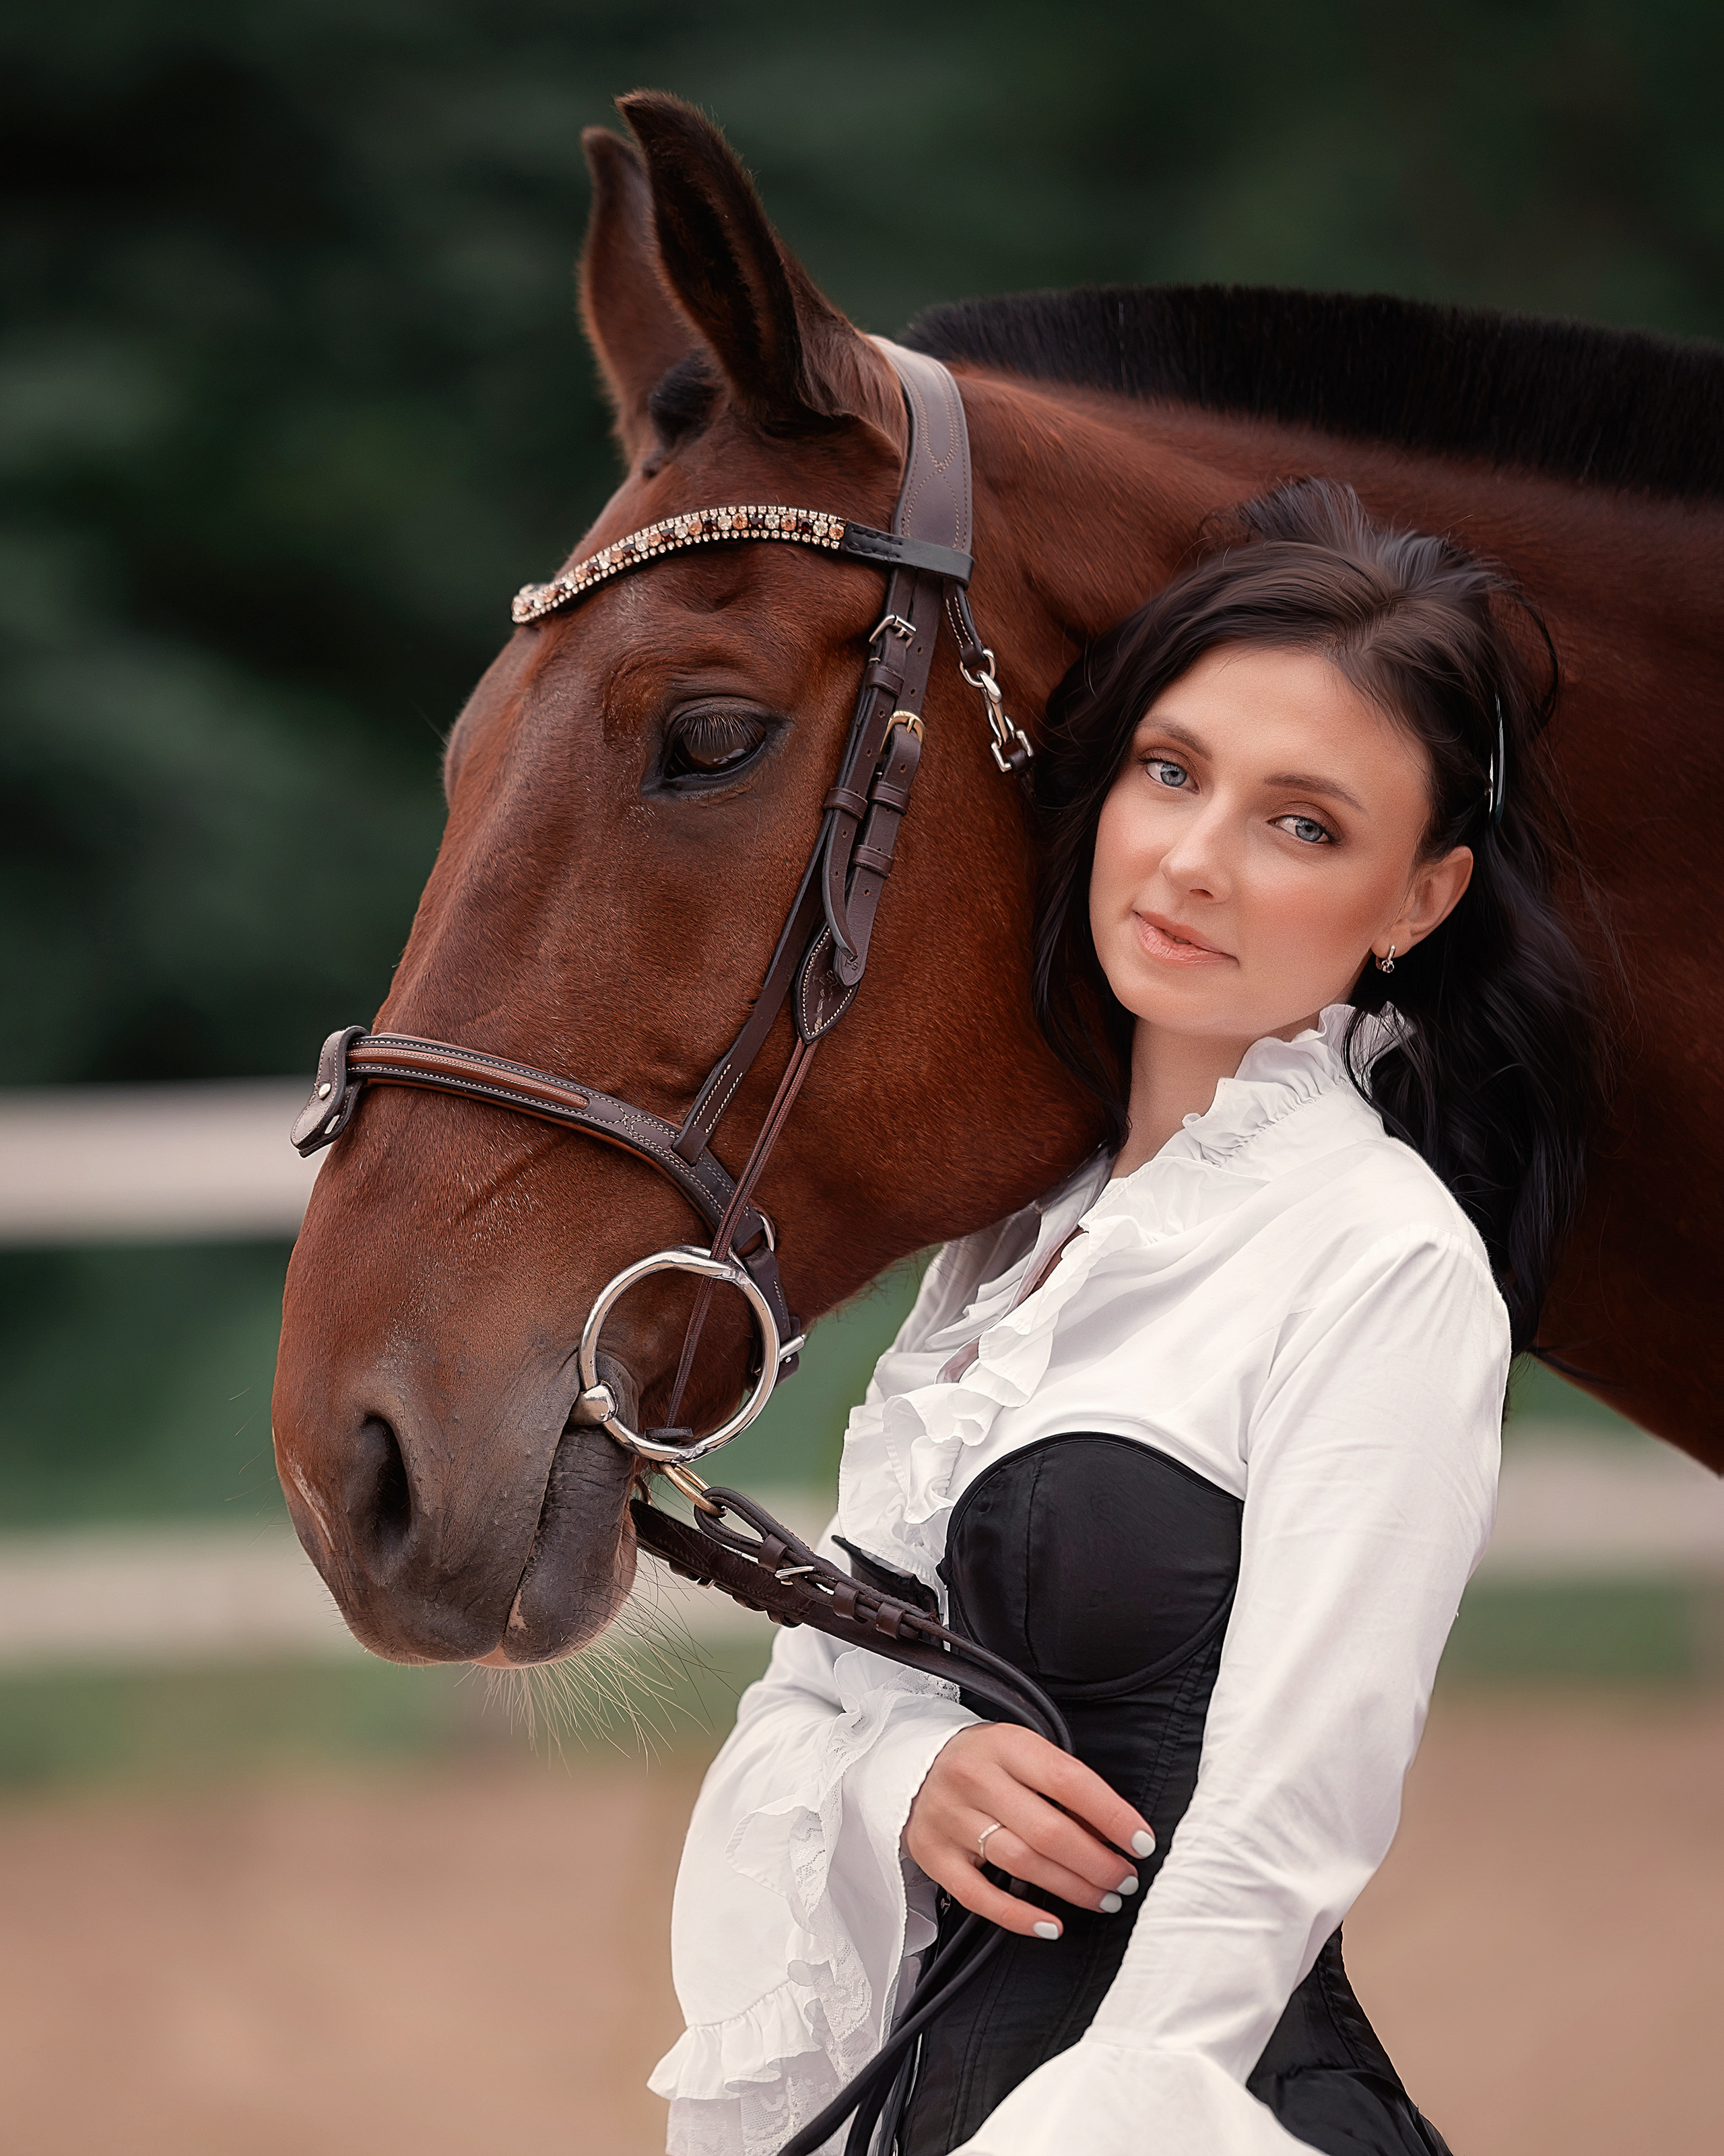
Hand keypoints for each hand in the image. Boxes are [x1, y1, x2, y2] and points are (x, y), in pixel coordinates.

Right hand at [903, 1723, 1154, 1939]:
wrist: (914, 1764)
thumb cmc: (988, 1762)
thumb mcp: (1023, 1753)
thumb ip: (1062, 1786)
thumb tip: (1112, 1835)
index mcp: (1005, 1744)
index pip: (1068, 1780)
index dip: (1111, 1815)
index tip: (1142, 1842)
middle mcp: (974, 1778)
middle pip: (1047, 1831)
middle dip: (1097, 1862)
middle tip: (1125, 1879)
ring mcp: (949, 1818)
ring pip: (1020, 1863)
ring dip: (1071, 1888)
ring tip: (1103, 1899)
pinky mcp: (932, 1854)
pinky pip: (979, 1896)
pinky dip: (1020, 1917)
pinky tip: (1053, 1925)